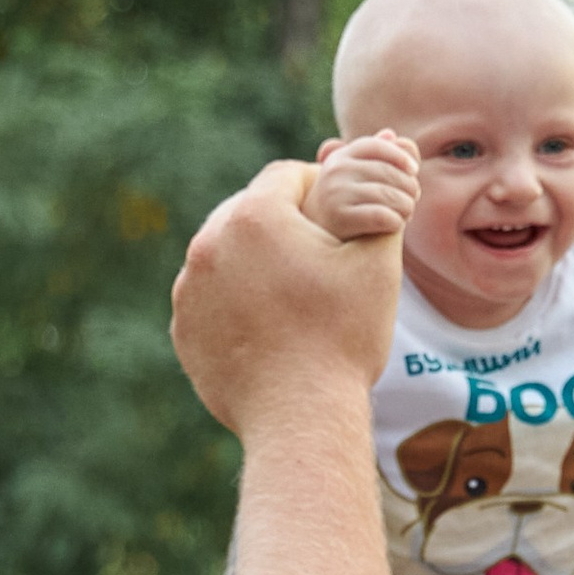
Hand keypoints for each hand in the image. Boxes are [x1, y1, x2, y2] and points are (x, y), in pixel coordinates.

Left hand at [171, 158, 397, 432]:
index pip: (288, 176)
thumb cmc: (344, 338)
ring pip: (228, 254)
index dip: (320, 189)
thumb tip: (389, 156)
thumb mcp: (378, 266)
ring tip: (294, 294)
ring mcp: (190, 289)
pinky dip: (236, 301)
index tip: (341, 216)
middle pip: (251, 211)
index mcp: (254, 217)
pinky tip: (269, 325)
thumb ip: (381, 207)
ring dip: (256, 262)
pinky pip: (212, 297)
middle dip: (283, 225)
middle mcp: (209, 244)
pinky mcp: (184, 327)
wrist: (301, 417)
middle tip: (319, 258)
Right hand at [308, 129, 421, 241]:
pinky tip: (396, 225)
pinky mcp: (340, 218)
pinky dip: (397, 222)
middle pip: (388, 172)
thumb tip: (392, 134)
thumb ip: (377, 156)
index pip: (376, 146)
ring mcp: (335, 193)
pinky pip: (383, 216)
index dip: (400, 156)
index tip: (414, 170)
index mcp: (340, 157)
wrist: (315, 245)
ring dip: (407, 206)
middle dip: (409, 187)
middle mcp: (335, 171)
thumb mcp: (357, 177)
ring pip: (390, 195)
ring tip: (407, 214)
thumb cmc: (345, 207)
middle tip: (413, 200)